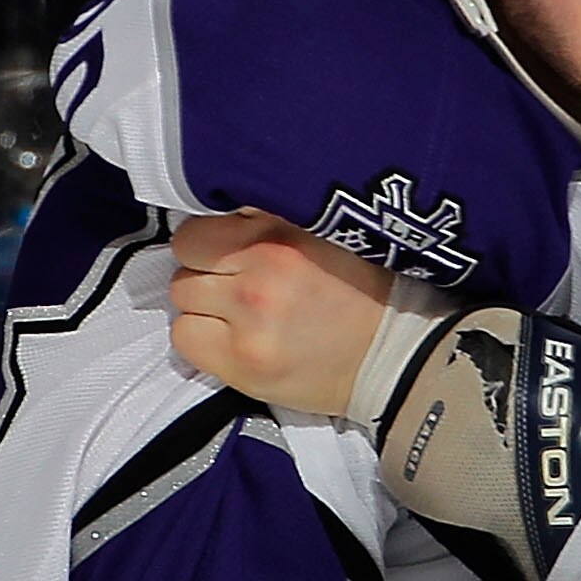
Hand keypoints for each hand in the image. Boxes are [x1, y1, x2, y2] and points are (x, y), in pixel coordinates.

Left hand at [169, 212, 394, 415]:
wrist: (398, 358)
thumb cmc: (364, 295)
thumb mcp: (324, 236)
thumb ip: (267, 222)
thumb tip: (222, 216)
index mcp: (278, 237)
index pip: (193, 235)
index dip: (209, 247)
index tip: (230, 258)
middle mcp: (260, 276)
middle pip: (184, 270)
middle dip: (208, 278)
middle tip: (240, 290)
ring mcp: (249, 323)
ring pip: (182, 305)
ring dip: (205, 310)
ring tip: (241, 318)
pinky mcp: (242, 364)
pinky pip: (185, 341)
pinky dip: (204, 341)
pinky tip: (237, 342)